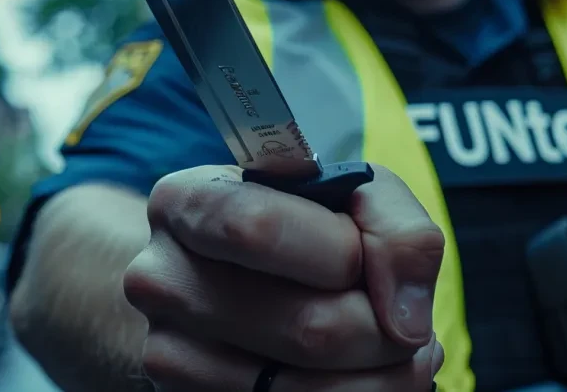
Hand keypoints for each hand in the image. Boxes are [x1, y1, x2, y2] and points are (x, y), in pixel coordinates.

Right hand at [122, 164, 444, 390]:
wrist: (231, 279)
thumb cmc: (300, 227)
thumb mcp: (350, 193)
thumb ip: (394, 226)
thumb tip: (404, 316)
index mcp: (184, 203)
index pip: (258, 230)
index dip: (343, 253)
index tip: (372, 263)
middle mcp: (160, 279)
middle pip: (307, 328)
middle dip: (385, 331)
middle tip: (406, 322)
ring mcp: (168, 355)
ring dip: (382, 378)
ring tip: (393, 350)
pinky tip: (363, 376)